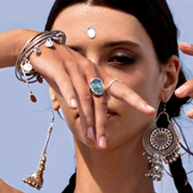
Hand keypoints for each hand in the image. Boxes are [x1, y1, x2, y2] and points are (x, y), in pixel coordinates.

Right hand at [28, 37, 155, 148]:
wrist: (41, 48)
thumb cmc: (63, 70)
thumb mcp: (79, 84)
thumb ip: (89, 101)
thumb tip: (95, 124)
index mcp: (100, 76)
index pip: (122, 90)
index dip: (136, 100)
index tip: (151, 111)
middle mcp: (91, 72)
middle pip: (100, 102)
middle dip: (102, 125)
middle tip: (103, 145)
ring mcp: (76, 69)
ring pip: (85, 97)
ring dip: (88, 119)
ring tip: (89, 137)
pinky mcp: (60, 68)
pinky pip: (67, 84)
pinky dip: (71, 96)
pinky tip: (73, 108)